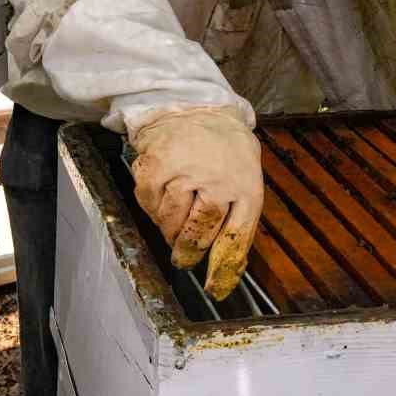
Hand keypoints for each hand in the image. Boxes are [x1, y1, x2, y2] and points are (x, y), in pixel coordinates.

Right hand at [129, 107, 263, 299]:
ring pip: (171, 223)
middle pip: (198, 235)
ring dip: (171, 230)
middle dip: (189, 252)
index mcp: (246, 187)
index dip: (222, 269)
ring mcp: (183, 174)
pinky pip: (149, 206)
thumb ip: (238, 221)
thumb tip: (226, 271)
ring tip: (176, 219)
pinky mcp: (154, 169)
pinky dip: (154, 209)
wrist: (194, 106)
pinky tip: (163, 195)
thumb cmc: (224, 150)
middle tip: (183, 257)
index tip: (213, 289)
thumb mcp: (245, 179)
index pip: (235, 239)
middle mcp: (217, 181)